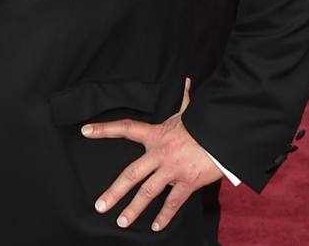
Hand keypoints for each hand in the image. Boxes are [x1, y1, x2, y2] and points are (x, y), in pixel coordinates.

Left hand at [81, 79, 221, 232]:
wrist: (223, 135)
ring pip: (148, 192)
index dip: (104, 129)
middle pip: (130, 174)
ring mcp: (171, 170)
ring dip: (134, 209)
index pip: (124, 128)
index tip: (85, 131)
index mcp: (154, 134)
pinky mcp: (186, 183)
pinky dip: (165, 216)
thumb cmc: (202, 123)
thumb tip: (184, 81)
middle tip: (100, 206)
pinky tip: (156, 227)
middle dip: (114, 192)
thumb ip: (182, 98)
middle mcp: (158, 154)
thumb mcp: (188, 110)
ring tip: (122, 221)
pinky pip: (173, 203)